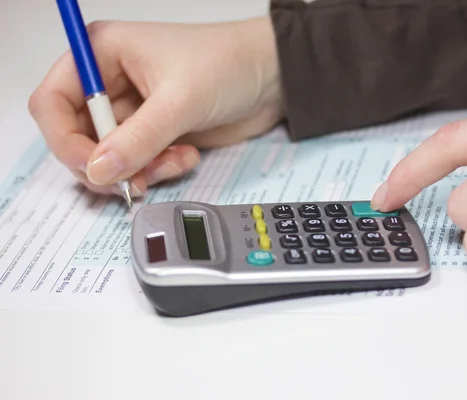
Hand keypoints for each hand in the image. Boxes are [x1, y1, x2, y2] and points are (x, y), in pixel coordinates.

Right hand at [28, 16, 281, 196]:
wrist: (272, 79)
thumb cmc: (228, 63)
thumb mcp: (180, 100)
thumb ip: (137, 139)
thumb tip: (98, 170)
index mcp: (103, 54)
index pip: (53, 102)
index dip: (64, 139)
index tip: (91, 166)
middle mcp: (112, 83)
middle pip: (78, 138)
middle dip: (106, 163)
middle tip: (132, 179)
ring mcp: (135, 113)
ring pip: (111, 159)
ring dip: (138, 170)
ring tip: (172, 161)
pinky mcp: (156, 134)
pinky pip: (139, 165)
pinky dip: (158, 170)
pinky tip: (185, 156)